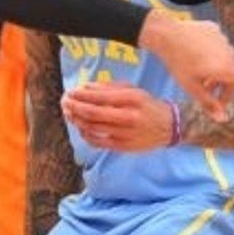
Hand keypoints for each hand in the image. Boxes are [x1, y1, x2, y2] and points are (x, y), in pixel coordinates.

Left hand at [61, 82, 177, 150]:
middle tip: (64, 102)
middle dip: (75, 107)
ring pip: (93, 127)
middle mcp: (129, 117)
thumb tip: (84, 87)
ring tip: (68, 113)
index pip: (99, 97)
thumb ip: (108, 88)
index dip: (81, 95)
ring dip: (77, 120)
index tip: (70, 92)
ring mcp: (126, 134)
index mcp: (132, 99)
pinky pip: (98, 142)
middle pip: (93, 113)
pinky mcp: (123, 147)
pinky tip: (80, 127)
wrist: (169, 127)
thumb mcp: (132, 90)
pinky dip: (85, 134)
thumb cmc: (147, 105)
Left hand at [138, 11, 233, 120]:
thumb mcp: (192, 87)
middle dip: (223, 86)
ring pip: (223, 59)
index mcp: (226, 68)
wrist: (166, 35)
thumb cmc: (179, 64)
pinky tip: (195, 55)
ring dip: (216, 70)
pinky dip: (209, 53)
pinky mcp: (214, 29)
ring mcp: (222, 39)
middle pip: (232, 74)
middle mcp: (229, 52)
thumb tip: (223, 119)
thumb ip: (209, 103)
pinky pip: (216, 45)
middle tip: (210, 97)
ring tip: (198, 75)